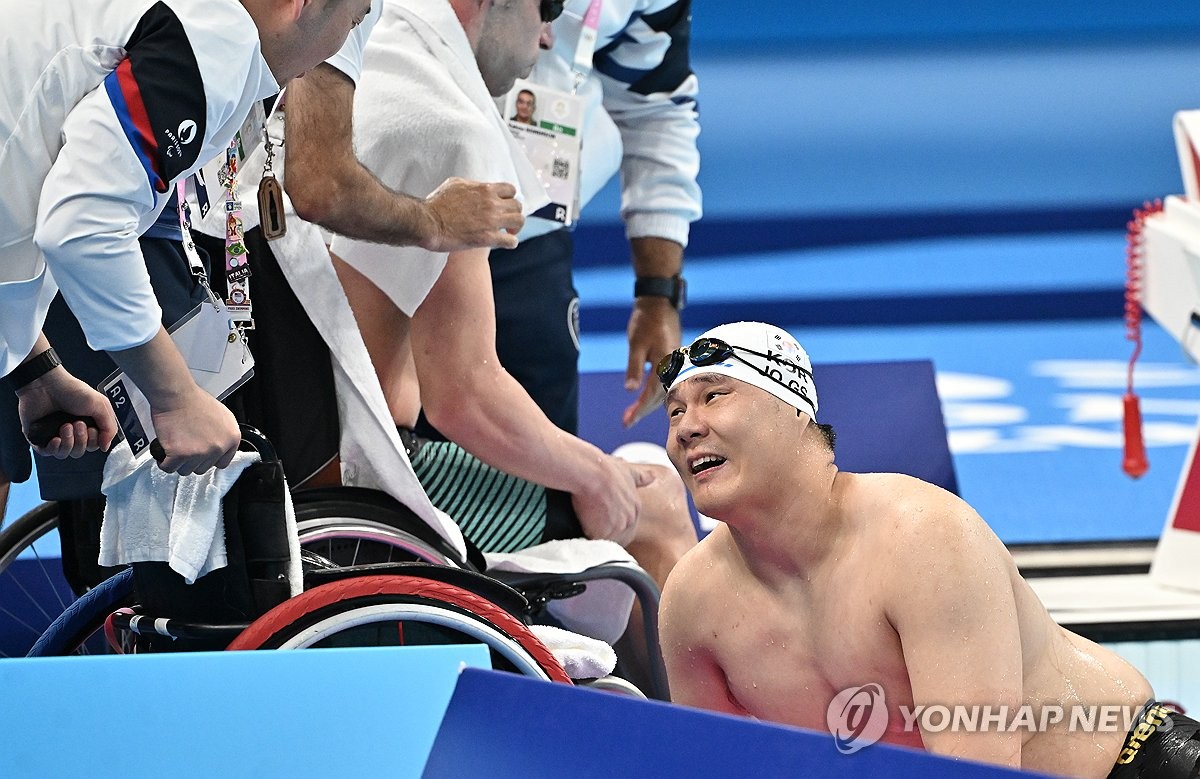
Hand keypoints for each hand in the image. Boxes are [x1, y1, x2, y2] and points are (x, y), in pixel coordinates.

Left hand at [16, 367, 118, 458]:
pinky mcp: (40, 436)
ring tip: (65, 426)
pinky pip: (48, 453)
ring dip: (68, 443)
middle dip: (81, 440)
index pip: (94, 445)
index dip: (94, 441)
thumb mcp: (101, 405)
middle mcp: (72, 431)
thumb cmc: (72, 390)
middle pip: (80, 451)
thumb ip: (110, 427)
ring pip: (65, 453)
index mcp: (88, 424)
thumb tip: (106, 446)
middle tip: (77, 424)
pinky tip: (55, 438)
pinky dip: (53, 448)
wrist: (46, 385)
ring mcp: (55, 434)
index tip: (92, 429)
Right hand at [148, 388, 239, 475]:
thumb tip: (219, 446)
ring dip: (178, 462)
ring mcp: (200, 453)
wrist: (176, 395)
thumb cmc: (194, 401)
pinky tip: (164, 453)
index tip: (202, 457)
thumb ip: (222, 434)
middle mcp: (218, 447)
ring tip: (175, 447)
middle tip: (185, 446)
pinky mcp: (180, 455)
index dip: (210, 460)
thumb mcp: (222, 416)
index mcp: (232, 438)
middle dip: (192, 460)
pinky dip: (164, 462)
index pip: (223, 462)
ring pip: (186, 470)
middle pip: (203, 468)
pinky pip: (169, 468)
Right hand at [420, 178, 524, 251]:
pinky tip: (506, 243)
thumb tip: (477, 188)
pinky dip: (511, 242)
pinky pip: (511, 241)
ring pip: (519, 221)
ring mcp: (491, 221)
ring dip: (515, 227)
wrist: (429, 222)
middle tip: (507, 221)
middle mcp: (492, 203)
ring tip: (509, 232)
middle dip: (513, 213)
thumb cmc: (437, 204)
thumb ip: (472, 186)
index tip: (504, 205)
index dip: (509, 198)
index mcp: (485, 189)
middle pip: (517, 205)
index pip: (511, 190)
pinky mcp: (487, 238)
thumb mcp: (455, 184)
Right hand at [570, 456, 649, 545]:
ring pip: (607, 541)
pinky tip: (580, 529)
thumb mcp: (627, 470)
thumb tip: (652, 476)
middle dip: (606, 533)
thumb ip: (640, 477)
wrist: (591, 471)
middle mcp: (630, 519)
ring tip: (584, 526)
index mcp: (636, 507)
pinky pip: (594, 542)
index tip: (602, 521)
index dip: (613, 524)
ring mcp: (618, 527)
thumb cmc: (604, 468)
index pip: (627, 526)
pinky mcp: (602, 533)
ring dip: (596, 537)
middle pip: (619, 536)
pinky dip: (586, 538)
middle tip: (592, 526)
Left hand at [622, 297, 680, 427]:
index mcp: (666, 363)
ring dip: (648, 403)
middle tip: (626, 422)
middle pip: (659, 396)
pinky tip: (644, 397)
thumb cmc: (646, 320)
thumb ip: (634, 367)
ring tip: (631, 413)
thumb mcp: (636, 344)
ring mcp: (674, 363)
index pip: (651, 394)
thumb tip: (630, 390)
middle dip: (642, 410)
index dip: (639, 410)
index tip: (627, 422)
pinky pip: (664, 382)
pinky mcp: (672, 359)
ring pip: (662, 390)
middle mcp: (673, 366)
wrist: (659, 302)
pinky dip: (653, 392)